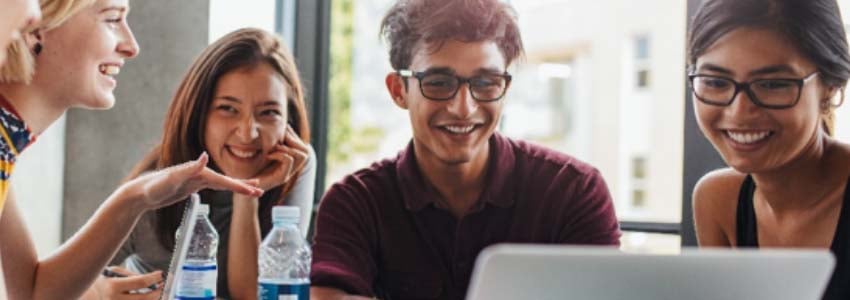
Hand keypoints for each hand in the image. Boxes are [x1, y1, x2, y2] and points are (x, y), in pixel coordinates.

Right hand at [90, 267, 162, 299]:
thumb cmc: (101, 282)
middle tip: (162, 285)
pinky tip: (147, 298)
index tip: (161, 274)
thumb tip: (153, 279)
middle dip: (157, 292)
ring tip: (156, 293)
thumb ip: (132, 275)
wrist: (84, 296)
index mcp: (113, 286)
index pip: (141, 282)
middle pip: (144, 298)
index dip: (154, 278)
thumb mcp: (114, 273)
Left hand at [124, 152, 262, 210]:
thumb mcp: (171, 178)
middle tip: (260, 191)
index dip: (239, 185)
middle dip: (243, 186)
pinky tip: (231, 188)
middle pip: (226, 180)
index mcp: (198, 172)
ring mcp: (196, 179)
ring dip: (237, 187)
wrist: (140, 193)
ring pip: (222, 183)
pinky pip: (215, 187)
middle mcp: (199, 173)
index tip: (254, 190)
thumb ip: (189, 168)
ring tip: (253, 190)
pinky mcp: (192, 186)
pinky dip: (226, 188)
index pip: (223, 180)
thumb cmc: (153, 186)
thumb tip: (206, 156)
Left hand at [255, 126, 309, 190]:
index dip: (293, 136)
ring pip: (302, 156)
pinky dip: (280, 153)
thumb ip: (276, 141)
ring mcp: (287, 174)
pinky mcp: (280, 178)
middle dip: (293, 140)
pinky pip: (289, 160)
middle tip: (279, 139)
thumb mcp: (265, 150)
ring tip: (275, 147)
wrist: (242, 186)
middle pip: (306, 151)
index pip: (303, 147)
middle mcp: (291, 169)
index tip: (280, 132)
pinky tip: (269, 154)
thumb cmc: (250, 168)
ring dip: (288, 147)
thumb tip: (284, 125)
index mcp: (289, 163)